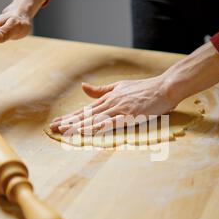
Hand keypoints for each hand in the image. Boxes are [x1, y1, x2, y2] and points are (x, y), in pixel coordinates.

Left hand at [49, 75, 178, 135]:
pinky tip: (88, 131)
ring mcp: (120, 109)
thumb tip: (84, 87)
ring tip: (64, 131)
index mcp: (109, 98)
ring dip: (79, 125)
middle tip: (53, 128)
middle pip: (86, 114)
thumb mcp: (120, 87)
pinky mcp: (129, 115)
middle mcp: (111, 103)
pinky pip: (111, 123)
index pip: (86, 109)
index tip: (58, 122)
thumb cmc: (146, 88)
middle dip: (69, 121)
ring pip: (95, 119)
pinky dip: (98, 127)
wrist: (165, 87)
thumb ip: (102, 90)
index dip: (71, 116)